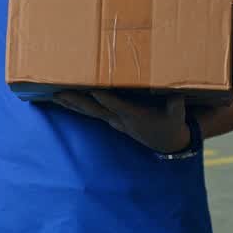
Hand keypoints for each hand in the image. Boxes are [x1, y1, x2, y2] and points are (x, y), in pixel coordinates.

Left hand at [53, 91, 190, 153]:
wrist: (167, 142)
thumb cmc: (172, 124)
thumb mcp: (178, 116)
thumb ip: (177, 105)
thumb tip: (177, 94)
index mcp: (135, 116)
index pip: (117, 106)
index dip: (106, 99)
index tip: (93, 90)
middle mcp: (120, 119)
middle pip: (95, 109)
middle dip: (78, 100)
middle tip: (60, 92)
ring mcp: (114, 120)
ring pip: (89, 111)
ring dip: (71, 103)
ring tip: (54, 94)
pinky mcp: (112, 119)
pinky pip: (91, 112)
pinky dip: (77, 106)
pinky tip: (64, 99)